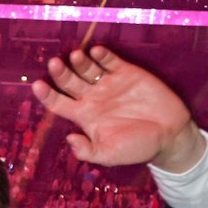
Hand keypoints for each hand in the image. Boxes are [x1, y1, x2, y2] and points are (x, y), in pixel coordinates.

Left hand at [31, 46, 204, 173]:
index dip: (47, 95)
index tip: (38, 85)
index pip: (59, 103)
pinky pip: (110, 62)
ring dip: (79, 62)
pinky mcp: (128, 74)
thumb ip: (87, 150)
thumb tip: (69, 138)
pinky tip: (96, 51)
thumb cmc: (137, 147)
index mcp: (84, 116)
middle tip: (54, 64)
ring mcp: (109, 84)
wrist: (169, 135)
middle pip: (69, 83)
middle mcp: (93, 98)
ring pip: (87, 69)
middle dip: (60, 73)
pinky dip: (103, 56)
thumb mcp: (109, 155)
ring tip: (75, 56)